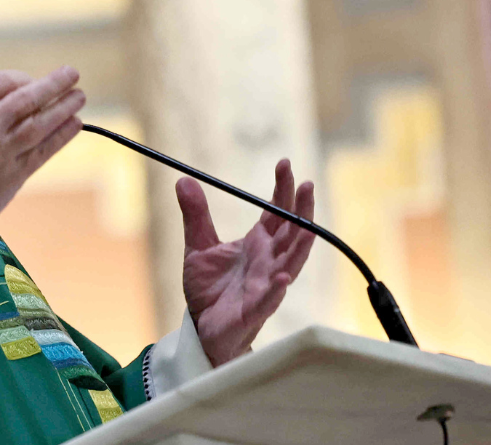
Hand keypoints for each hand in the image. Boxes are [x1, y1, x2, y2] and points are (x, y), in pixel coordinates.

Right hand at [0, 66, 85, 262]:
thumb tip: (1, 114)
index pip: (0, 82)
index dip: (21, 79)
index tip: (31, 82)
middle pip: (27, 98)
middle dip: (53, 84)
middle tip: (71, 74)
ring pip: (40, 123)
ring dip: (63, 108)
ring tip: (79, 97)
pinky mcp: (10, 178)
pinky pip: (43, 151)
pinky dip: (61, 136)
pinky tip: (74, 125)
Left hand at [177, 159, 315, 366]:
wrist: (202, 326)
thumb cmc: (209, 289)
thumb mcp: (198, 246)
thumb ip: (196, 216)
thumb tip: (183, 180)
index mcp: (258, 245)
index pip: (277, 213)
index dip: (282, 190)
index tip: (285, 164)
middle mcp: (268, 262)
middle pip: (292, 233)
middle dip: (301, 210)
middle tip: (305, 184)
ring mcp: (266, 286)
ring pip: (291, 263)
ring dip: (301, 244)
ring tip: (307, 225)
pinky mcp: (255, 310)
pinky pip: (270, 299)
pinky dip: (277, 288)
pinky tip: (282, 276)